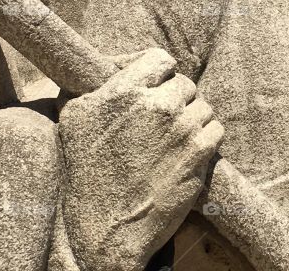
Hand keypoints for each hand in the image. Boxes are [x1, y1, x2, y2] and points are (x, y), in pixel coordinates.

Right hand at [58, 48, 222, 270]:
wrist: (105, 229)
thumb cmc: (84, 174)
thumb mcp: (73, 119)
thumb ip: (90, 85)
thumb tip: (106, 66)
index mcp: (125, 91)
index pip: (159, 59)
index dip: (158, 72)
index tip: (154, 86)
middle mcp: (156, 105)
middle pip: (183, 83)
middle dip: (175, 98)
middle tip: (163, 119)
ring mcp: (182, 129)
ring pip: (202, 105)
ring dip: (192, 118)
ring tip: (175, 138)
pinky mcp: (200, 153)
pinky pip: (215, 128)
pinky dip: (207, 136)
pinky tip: (190, 149)